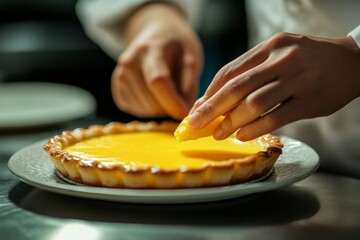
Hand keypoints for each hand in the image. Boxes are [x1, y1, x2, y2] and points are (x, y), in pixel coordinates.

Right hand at [112, 3, 202, 119]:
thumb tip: (184, 113)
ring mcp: (120, 77)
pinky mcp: (118, 90)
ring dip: (161, 109)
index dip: (172, 102)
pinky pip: (137, 111)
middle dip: (170, 107)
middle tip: (181, 98)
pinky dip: (150, 109)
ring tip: (169, 91)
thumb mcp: (191, 57)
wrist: (155, 33)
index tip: (185, 114)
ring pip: (144, 110)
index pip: (157, 81)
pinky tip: (156, 94)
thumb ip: (189, 84)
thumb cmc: (177, 45)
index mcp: (149, 49)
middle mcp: (129, 63)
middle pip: (150, 101)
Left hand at [189, 32, 359, 140]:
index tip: (196, 108)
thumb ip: (250, 73)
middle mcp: (282, 60)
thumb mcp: (278, 55)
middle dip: (211, 108)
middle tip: (195, 124)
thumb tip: (215, 98)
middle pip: (237, 87)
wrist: (351, 61)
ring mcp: (298, 79)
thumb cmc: (308, 59)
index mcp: (270, 47)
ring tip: (218, 134)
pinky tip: (242, 135)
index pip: (230, 72)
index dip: (210, 93)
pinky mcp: (310, 101)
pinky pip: (276, 117)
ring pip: (254, 103)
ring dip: (231, 122)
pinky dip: (255, 128)